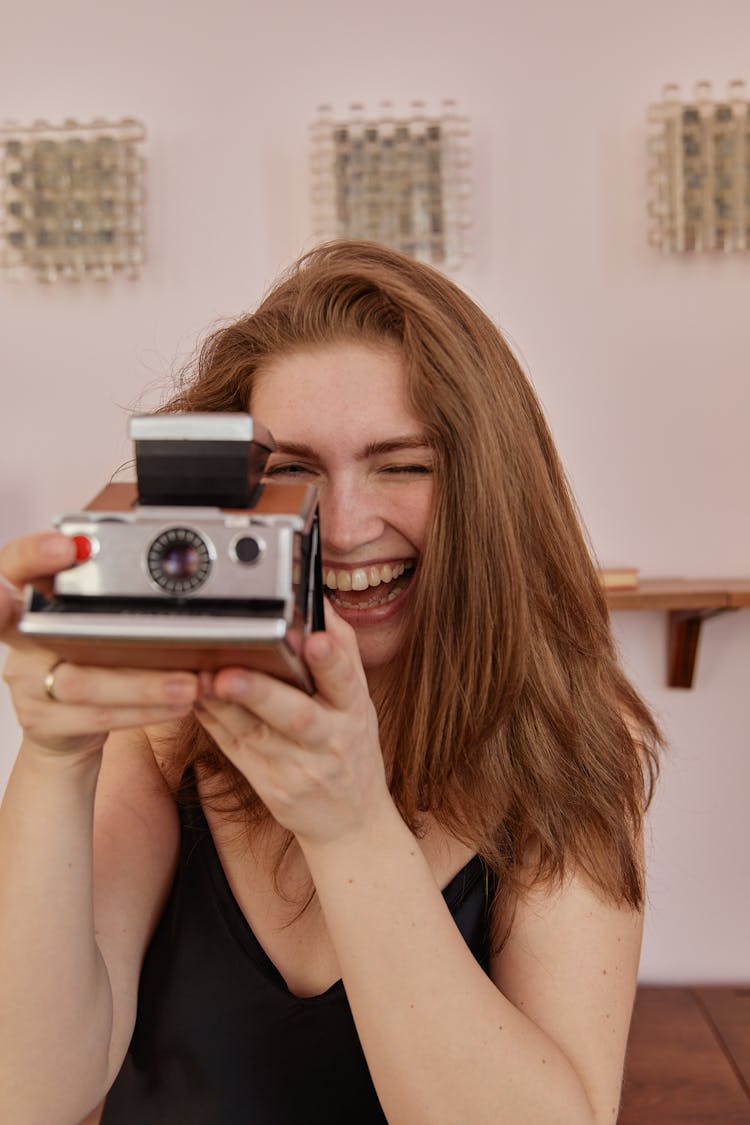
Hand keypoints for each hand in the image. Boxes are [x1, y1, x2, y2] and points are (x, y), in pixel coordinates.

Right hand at [0, 532, 198, 758]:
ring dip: (143, 685)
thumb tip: (182, 582)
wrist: (68, 727)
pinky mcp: (43, 720)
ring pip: (81, 683)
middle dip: (83, 626)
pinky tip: (175, 706)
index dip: (32, 555)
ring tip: (187, 684)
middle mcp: (22, 638)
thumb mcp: (97, 621)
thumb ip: (115, 598)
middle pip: (43, 631)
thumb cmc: (91, 661)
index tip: (66, 547)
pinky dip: (142, 711)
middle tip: (132, 630)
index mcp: (32, 600)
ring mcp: (27, 682)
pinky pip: (95, 717)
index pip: (15, 567)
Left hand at [193, 601, 390, 846]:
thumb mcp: (360, 702)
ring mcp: (298, 767)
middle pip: (295, 715)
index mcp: (354, 709)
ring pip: (254, 733)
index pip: (346, 679)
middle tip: (228, 673)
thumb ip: (342, 652)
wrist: (351, 821)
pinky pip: (235, 749)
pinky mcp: (269, 786)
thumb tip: (318, 601)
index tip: (313, 639)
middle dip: (261, 693)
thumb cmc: (351, 747)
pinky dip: (213, 722)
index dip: (330, 660)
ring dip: (222, 706)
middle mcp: (330, 739)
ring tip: (198, 679)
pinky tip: (194, 699)